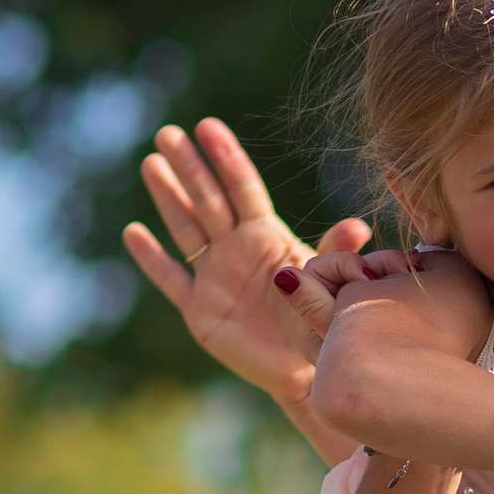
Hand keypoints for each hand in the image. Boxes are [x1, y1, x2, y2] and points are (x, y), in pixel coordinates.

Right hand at [121, 116, 363, 411]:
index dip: (226, 158)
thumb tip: (358, 226)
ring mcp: (214, 276)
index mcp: (267, 236)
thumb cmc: (318, 319)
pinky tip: (134, 232)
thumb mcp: (327, 282)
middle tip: (168, 133)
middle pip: (208, 200)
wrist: (304, 368)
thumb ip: (335, 252)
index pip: (243, 189)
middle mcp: (236, 249)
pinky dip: (152, 257)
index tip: (207, 126)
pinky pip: (172, 278)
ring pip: (186, 229)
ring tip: (151, 163)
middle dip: (189, 167)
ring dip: (168, 197)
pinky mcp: (199, 309)